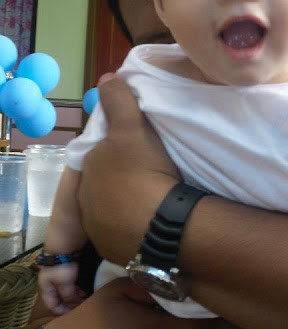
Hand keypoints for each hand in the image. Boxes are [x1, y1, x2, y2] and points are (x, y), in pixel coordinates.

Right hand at [38, 263, 83, 313]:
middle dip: (69, 304)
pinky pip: (69, 283)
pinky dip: (75, 288)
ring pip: (65, 290)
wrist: (63, 245)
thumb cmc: (62, 266)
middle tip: (80, 306)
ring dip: (73, 295)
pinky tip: (83, 289)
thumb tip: (72, 304)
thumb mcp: (65, 283)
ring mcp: (56, 276)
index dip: (61, 311)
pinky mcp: (64, 269)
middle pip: (58, 298)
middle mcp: (49, 283)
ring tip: (83, 297)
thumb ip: (68, 295)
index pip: (51, 305)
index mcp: (46, 288)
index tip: (73, 313)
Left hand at [78, 75, 179, 262]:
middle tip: (148, 172)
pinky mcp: (117, 251)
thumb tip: (107, 76)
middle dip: (120, 178)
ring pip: (113, 210)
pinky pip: (126, 233)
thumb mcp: (131, 128)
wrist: (160, 225)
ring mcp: (100, 230)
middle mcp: (86, 203)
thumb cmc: (143, 172)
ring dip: (128, 203)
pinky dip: (136, 225)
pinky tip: (154, 219)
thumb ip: (118, 100)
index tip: (137, 151)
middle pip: (104, 184)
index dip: (116, 151)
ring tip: (154, 197)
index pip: (97, 157)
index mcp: (86, 172)